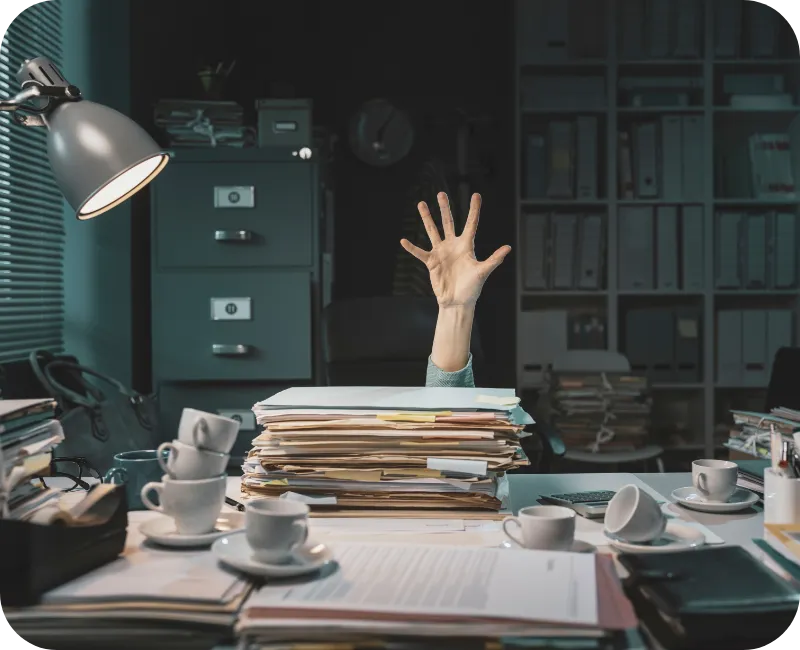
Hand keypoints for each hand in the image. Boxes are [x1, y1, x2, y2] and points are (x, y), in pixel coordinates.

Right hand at [400, 192, 510, 307]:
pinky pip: (419, 253)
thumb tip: (508, 248)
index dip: (474, 210)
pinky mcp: (431, 262)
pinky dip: (411, 248)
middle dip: (445, 208)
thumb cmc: (472, 288)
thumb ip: (494, 259)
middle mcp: (453, 246)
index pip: (471, 224)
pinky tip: (403, 240)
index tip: (476, 195)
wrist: (458, 301)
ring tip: (421, 204)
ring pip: (433, 231)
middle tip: (441, 194)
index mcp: (467, 246)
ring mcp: (441, 252)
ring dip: (427, 218)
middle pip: (448, 223)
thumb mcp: (483, 272)